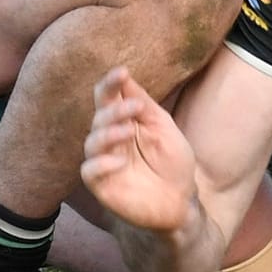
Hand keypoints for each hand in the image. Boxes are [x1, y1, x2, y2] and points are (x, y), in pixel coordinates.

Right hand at [81, 67, 198, 233]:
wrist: (182, 200)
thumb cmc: (172, 161)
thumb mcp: (163, 127)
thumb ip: (144, 103)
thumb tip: (125, 76)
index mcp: (123, 121)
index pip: (108, 97)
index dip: (111, 84)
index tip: (121, 72)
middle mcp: (109, 139)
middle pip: (99, 117)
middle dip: (115, 110)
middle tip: (136, 108)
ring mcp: (103, 162)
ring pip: (91, 142)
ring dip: (108, 133)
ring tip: (129, 130)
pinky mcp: (101, 186)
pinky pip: (89, 172)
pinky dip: (101, 163)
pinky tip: (119, 161)